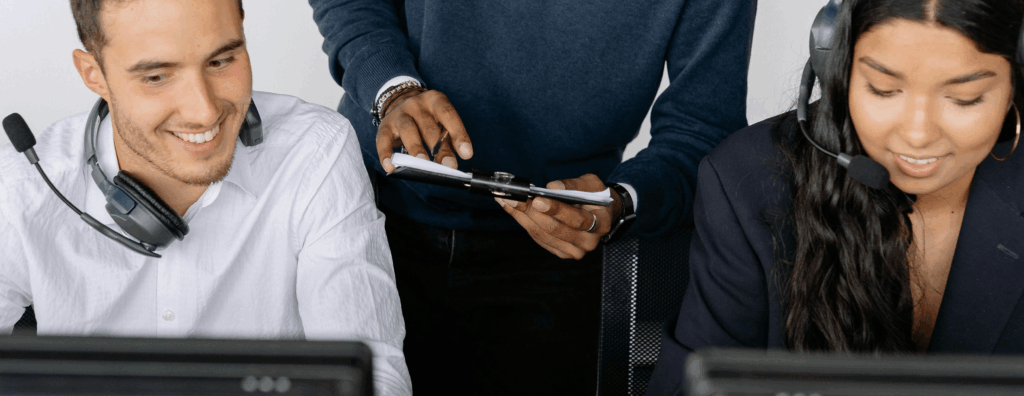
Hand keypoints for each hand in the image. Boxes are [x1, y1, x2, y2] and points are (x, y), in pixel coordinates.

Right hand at [376, 89, 472, 171]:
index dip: (458, 134)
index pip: (448, 115)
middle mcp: (416, 104)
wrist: (400, 102)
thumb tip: (450, 165)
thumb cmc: (427, 119)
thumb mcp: (441, 122)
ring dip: (416, 147)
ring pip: (408, 129)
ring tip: (422, 164)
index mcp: (435, 100)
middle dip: (439, 148)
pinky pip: (383, 140)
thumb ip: (448, 140)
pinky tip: (390, 166)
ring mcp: (399, 114)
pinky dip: (386, 154)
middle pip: (429, 126)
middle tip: (448, 165)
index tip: (466, 153)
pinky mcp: (385, 126)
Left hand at [496, 174, 623, 259]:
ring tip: (508, 201)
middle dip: (531, 212)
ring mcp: (574, 251)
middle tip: (514, 198)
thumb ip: (573, 185)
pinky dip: (524, 223)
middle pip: (555, 229)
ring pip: (542, 235)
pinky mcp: (561, 253)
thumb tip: (551, 188)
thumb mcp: (591, 183)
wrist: (599, 214)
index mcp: (601, 224)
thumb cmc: (594, 196)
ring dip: (522, 217)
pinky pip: (539, 238)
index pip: (576, 219)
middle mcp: (588, 242)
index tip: (537, 200)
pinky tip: (513, 210)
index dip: (556, 209)